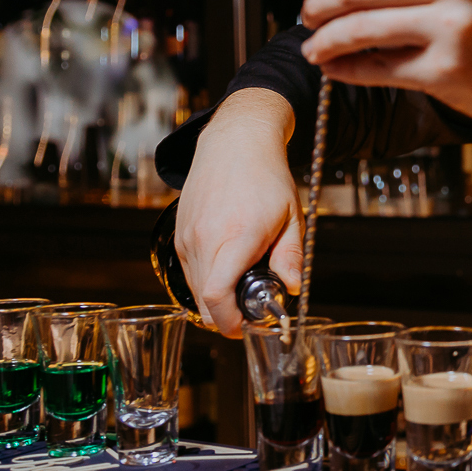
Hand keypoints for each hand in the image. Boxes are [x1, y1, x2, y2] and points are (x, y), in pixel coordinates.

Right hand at [175, 89, 303, 336]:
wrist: (234, 142)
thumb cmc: (266, 177)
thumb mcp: (291, 217)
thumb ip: (291, 257)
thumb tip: (292, 289)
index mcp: (236, 236)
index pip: (217, 296)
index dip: (230, 323)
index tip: (247, 327)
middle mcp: (205, 239)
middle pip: (204, 302)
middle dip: (226, 317)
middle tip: (251, 310)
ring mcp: (188, 237)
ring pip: (194, 290)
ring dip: (216, 299)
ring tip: (243, 282)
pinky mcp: (179, 235)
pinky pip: (189, 272)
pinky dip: (205, 281)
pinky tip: (227, 268)